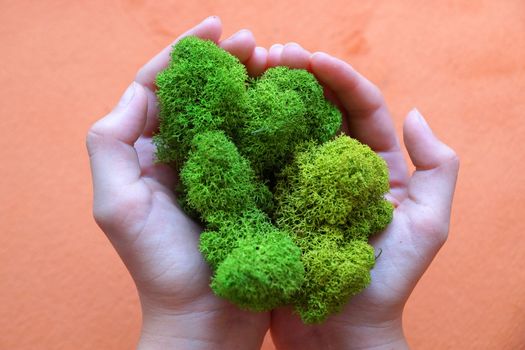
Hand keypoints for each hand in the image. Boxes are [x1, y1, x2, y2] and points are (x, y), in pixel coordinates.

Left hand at [86, 17, 270, 349]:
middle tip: (253, 44)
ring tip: (275, 62)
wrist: (207, 320)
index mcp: (152, 153)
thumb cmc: (160, 267)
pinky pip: (263, 146)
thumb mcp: (117, 206)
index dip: (186, 54)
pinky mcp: (254, 189)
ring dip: (253, 84)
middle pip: (204, 96)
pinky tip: (291, 102)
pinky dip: (275, 120)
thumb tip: (141, 89)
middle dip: (226, 63)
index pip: (164, 89)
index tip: (216, 27)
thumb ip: (112, 143)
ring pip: (237, 115)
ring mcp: (224, 172)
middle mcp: (187, 157)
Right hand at [267, 45, 458, 348]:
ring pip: (289, 131)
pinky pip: (263, 163)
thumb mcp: (429, 227)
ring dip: (271, 99)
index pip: (360, 108)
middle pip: (320, 111)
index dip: (338, 77)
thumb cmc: (386, 285)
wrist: (340, 335)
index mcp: (373, 167)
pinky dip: (250, 138)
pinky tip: (233, 117)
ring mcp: (302, 184)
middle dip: (299, 78)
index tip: (310, 57)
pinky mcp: (274, 203)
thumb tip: (416, 113)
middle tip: (270, 55)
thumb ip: (437, 170)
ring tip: (248, 73)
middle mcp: (336, 169)